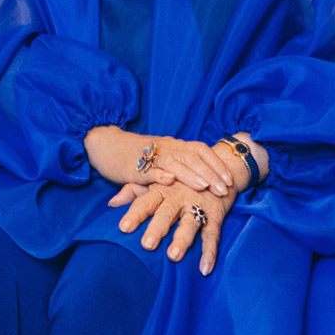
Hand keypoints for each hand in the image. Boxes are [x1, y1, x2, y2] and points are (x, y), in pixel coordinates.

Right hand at [85, 127, 236, 196]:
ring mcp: (150, 157)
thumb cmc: (134, 155)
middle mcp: (165, 148)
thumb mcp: (159, 160)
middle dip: (210, 174)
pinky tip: (170, 181)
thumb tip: (202, 181)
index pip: (200, 150)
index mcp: (173, 145)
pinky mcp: (134, 166)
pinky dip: (159, 174)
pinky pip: (148, 169)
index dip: (216, 164)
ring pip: (174, 163)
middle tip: (225, 190)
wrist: (105, 144)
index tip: (230, 180)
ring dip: (190, 175)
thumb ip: (177, 168)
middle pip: (192, 158)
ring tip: (204, 187)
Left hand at [108, 178, 237, 275]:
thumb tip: (111, 203)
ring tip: (173, 256)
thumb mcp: (155, 181)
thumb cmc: (178, 179)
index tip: (124, 227)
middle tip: (147, 245)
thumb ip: (133, 191)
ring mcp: (197, 206)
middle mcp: (178, 197)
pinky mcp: (215, 215)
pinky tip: (205, 269)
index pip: (144, 202)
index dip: (135, 214)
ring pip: (189, 224)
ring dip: (182, 240)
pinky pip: (212, 235)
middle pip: (166, 214)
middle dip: (157, 228)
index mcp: (161, 190)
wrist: (216, 167)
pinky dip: (210, 252)